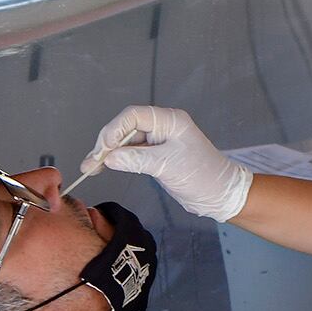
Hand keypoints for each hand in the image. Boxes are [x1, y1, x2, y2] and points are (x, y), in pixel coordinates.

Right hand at [81, 105, 252, 222]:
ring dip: (108, 154)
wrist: (220, 195)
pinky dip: (117, 160)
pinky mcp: (156, 156)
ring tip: (91, 168)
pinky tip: (103, 168)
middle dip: (107, 144)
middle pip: (126, 128)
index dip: (114, 130)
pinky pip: (131, 154)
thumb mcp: (167, 166)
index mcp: (170, 121)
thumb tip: (109, 158)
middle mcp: (163, 127)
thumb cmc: (202, 176)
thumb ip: (136, 160)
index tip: (102, 149)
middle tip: (91, 162)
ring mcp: (159, 142)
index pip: (133, 116)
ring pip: (126, 142)